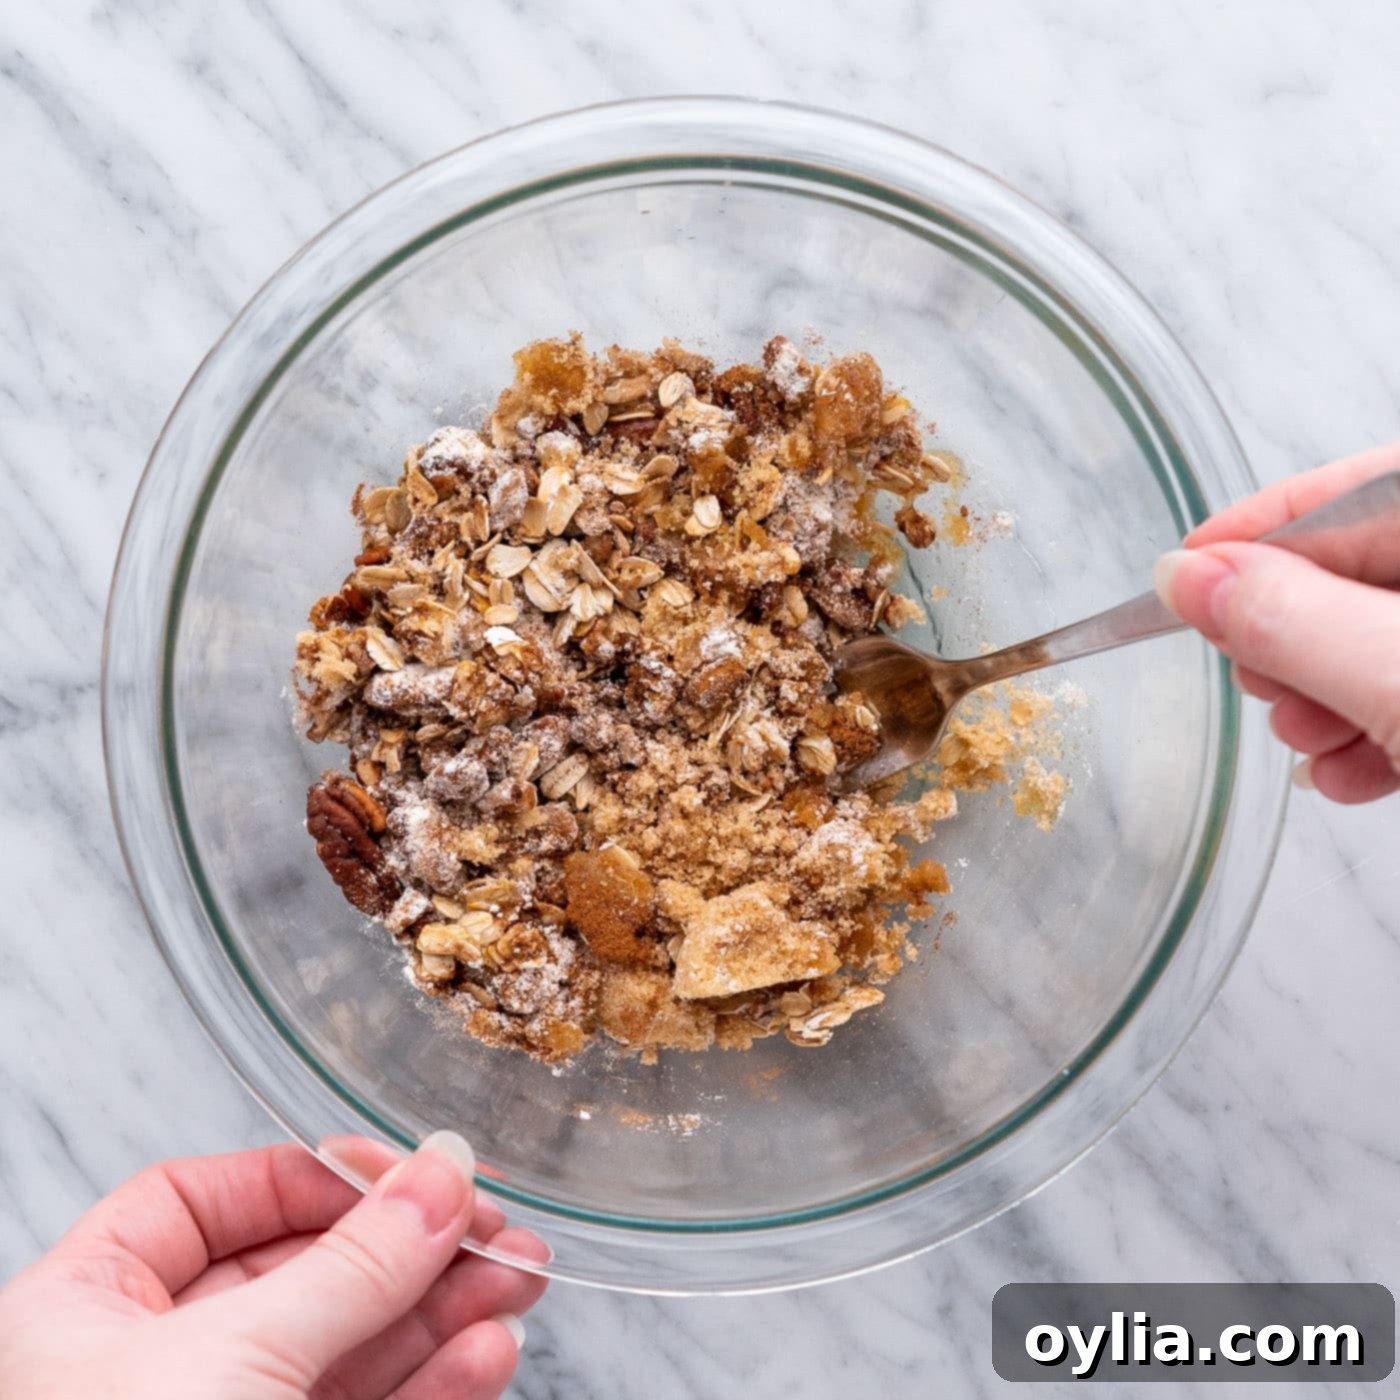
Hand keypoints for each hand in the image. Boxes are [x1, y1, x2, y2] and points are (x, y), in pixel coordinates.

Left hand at [0, 1133, 546, 1398]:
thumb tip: (438, 1176)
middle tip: (493, 1227)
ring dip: (439, 1311)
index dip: (306, 1177)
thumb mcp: (235, 1364)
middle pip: (298, 1273)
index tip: (403, 1173)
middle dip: (405, 1248)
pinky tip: (486, 1353)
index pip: (201, 1203)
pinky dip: (432, 1385)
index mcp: (84, 1315)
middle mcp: (151, 1371)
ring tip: (519, 1278)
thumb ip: (350, 1267)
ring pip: (346, 1348)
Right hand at [1154, 443, 1399, 802]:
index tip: (1186, 569)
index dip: (1267, 525)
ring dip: (1323, 692)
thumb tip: (1187, 577)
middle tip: (1252, 674)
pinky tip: (1346, 771)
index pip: (1358, 492)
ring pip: (1381, 636)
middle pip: (1363, 565)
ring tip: (1301, 739)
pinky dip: (1371, 730)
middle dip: (1293, 626)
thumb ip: (1295, 622)